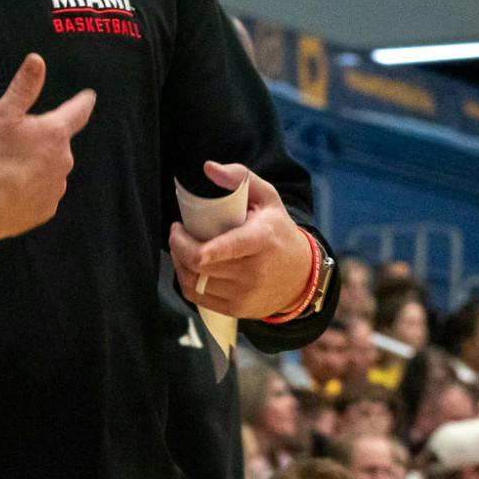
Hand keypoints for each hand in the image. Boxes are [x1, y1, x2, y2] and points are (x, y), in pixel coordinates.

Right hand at [0, 54, 95, 241]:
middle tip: (15, 143)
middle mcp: (63, 160)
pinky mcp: (47, 208)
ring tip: (10, 168)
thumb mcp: (2, 115)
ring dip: (38, 164)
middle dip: (43, 139)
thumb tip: (37, 60)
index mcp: (54, 133)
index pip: (78, 111)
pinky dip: (31, 187)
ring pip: (51, 168)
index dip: (83, 102)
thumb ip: (24, 87)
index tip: (88, 97)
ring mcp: (57, 186)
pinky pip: (43, 191)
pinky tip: (11, 188)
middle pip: (58, 143)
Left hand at [168, 160, 312, 318]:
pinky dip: (188, 282)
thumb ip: (240, 178)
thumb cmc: (278, 231)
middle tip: (177, 233)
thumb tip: (208, 168)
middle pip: (198, 265)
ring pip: (194, 283)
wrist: (302, 277)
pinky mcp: (238, 309)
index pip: (218, 249)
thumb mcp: (268, 198)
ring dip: (179, 264)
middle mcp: (253, 271)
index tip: (178, 226)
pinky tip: (191, 269)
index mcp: (261, 240)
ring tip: (182, 249)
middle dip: (177, 247)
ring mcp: (245, 294)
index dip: (188, 244)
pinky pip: (198, 298)